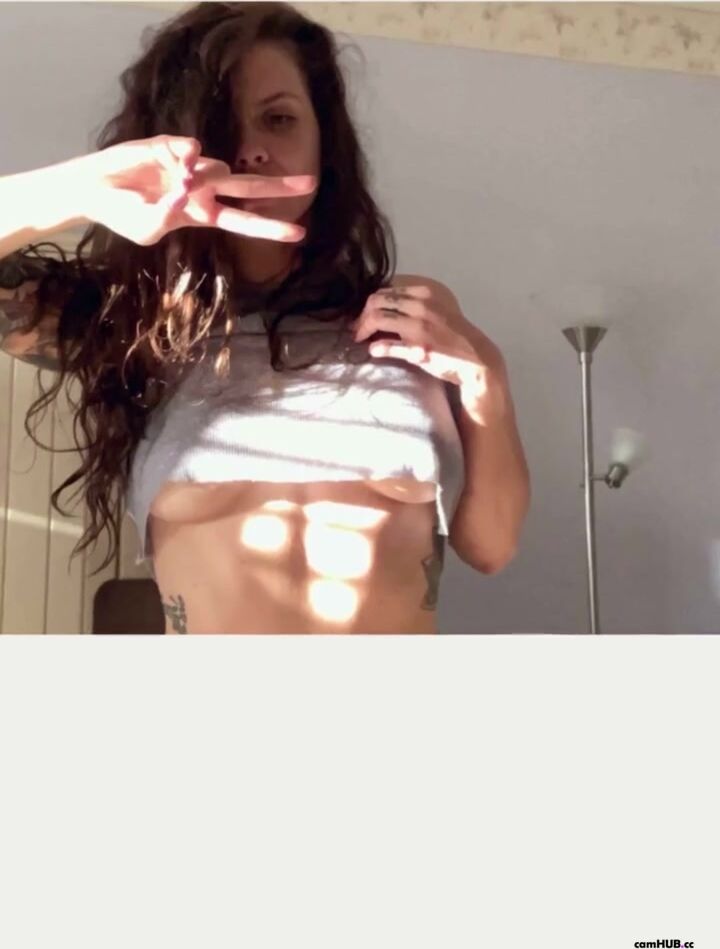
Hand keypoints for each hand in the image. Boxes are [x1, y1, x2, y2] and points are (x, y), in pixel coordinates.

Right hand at [73, 134, 316, 246]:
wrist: (93, 191)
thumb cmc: (123, 216)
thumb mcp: (148, 230)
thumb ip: (168, 216)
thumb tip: (186, 186)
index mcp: (202, 213)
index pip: (243, 221)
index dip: (270, 226)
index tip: (300, 233)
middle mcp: (203, 189)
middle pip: (249, 186)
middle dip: (279, 186)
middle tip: (311, 184)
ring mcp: (189, 166)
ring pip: (217, 167)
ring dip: (202, 180)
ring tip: (176, 185)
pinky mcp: (171, 146)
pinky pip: (190, 149)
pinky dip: (186, 157)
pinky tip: (175, 164)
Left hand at [350, 276, 508, 424]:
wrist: (475, 359)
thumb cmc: (453, 333)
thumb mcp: (437, 307)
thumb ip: (413, 301)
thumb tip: (382, 301)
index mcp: (426, 290)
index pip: (386, 287)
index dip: (371, 300)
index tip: (366, 312)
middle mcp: (422, 304)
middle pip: (376, 299)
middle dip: (362, 314)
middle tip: (357, 327)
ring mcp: (419, 326)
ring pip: (376, 317)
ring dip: (362, 328)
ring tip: (360, 337)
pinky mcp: (418, 348)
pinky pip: (386, 345)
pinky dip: (376, 347)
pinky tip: (373, 350)